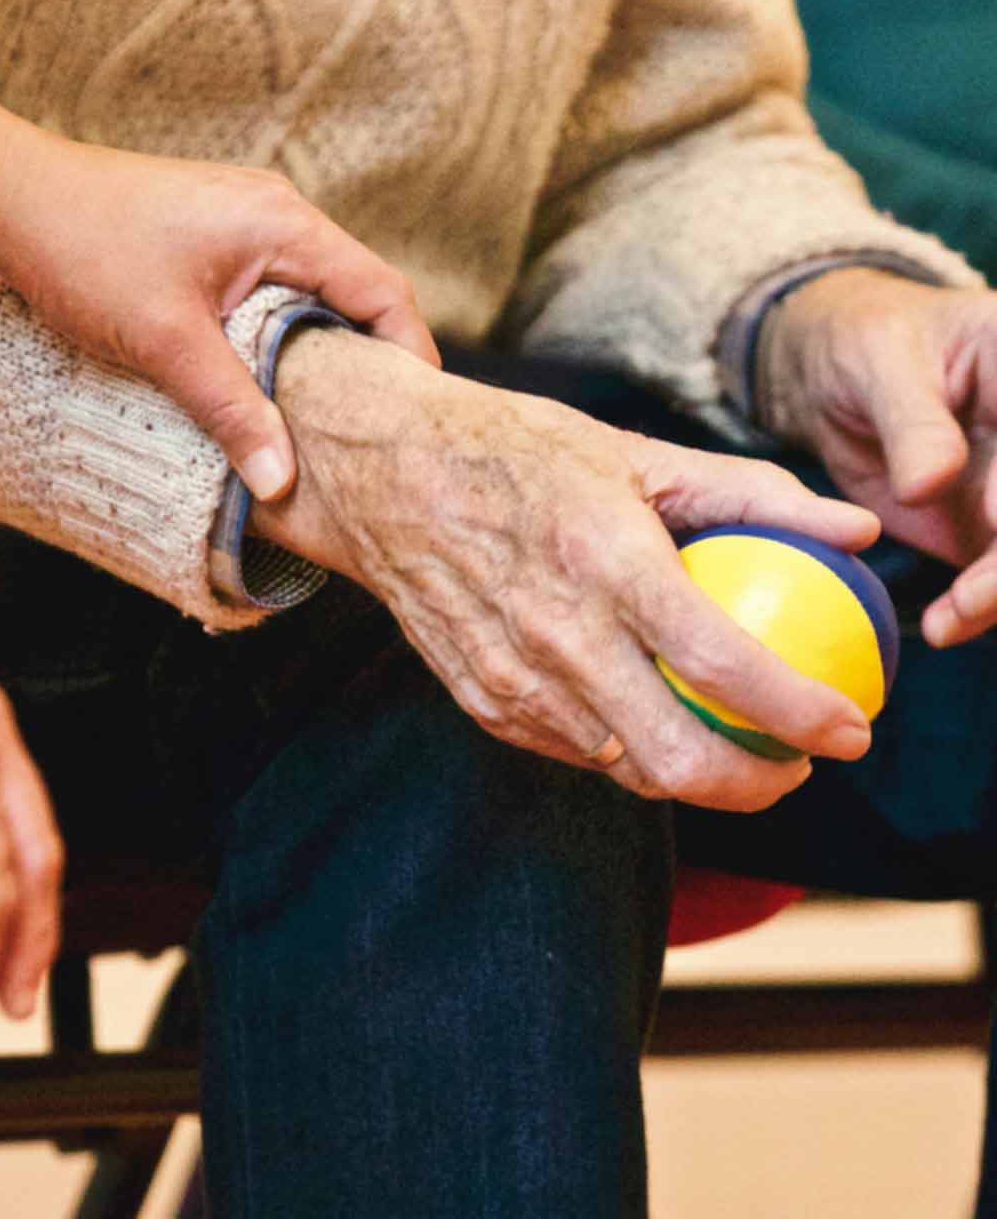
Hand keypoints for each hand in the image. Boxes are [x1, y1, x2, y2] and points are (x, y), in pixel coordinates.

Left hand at [0, 133, 439, 500]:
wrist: (10, 198)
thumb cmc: (85, 251)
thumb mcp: (167, 342)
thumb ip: (232, 410)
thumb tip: (282, 482)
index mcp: (285, 226)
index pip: (383, 292)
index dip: (410, 357)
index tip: (414, 419)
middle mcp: (278, 214)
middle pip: (356, 294)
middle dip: (370, 363)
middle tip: (373, 433)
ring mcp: (246, 221)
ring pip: (313, 295)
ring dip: (321, 352)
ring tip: (323, 420)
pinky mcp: (216, 236)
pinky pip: (275, 290)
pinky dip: (282, 335)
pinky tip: (265, 382)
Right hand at [252, 327, 881, 811]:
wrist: (381, 472)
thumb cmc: (512, 450)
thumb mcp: (634, 451)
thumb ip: (751, 494)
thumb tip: (854, 529)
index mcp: (606, 561)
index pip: (724, 666)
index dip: (803, 714)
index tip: (850, 728)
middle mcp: (557, 634)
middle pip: (677, 760)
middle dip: (758, 785)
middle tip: (793, 762)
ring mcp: (511, 678)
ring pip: (626, 770)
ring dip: (692, 773)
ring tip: (727, 740)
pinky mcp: (480, 700)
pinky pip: (573, 751)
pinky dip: (623, 749)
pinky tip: (643, 713)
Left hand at [758, 267, 996, 647]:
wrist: (835, 376)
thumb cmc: (866, 345)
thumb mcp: (881, 364)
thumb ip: (913, 422)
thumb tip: (932, 482)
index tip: (996, 515)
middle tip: (974, 595)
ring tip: (952, 619)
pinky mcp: (992, 528)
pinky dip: (980, 609)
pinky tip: (946, 625)